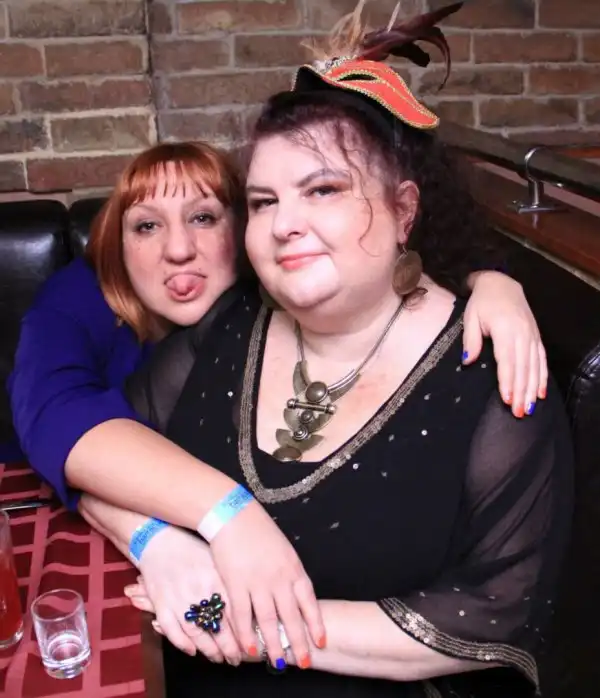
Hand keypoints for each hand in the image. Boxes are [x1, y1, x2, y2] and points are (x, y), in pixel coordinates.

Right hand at [125, 525, 242, 663]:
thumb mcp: (216, 559)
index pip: (233, 612)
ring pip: (196, 633)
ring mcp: (178, 598)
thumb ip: (229, 581)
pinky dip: (182, 643)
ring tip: (218, 659)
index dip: (242, 633)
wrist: (160, 538)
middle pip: (217, 627)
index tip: (250, 645)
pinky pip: (172, 629)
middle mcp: (199, 590)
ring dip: (208, 650)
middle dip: (228, 647)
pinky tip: (192, 650)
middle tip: (236, 658)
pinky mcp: (161, 602)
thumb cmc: (192, 548)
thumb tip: (248, 603)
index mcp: (215, 578)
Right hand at [210, 500, 324, 668]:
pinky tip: (249, 649)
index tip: (321, 641)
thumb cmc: (258, 531)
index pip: (309, 601)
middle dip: (299, 642)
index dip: (315, 623)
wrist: (234, 515)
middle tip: (304, 662)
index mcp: (293, 568)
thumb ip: (289, 572)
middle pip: (291, 617)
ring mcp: (257, 582)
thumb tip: (296, 595)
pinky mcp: (236, 584)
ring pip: (269, 621)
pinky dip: (246, 635)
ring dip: (274, 644)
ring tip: (279, 663)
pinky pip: (242, 616)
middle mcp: (279, 578)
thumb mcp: (283, 549)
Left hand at [463, 271, 546, 416]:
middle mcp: (522, 334)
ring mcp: (532, 335)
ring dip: (532, 389)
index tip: (507, 399)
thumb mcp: (470, 317)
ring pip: (534, 367)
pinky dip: (542, 377)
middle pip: (523, 368)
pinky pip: (542, 359)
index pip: (507, 360)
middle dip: (521, 392)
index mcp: (505, 329)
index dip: (508, 381)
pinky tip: (541, 392)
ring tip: (529, 408)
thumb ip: (470, 340)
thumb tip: (468, 361)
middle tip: (519, 413)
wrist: (500, 283)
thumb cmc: (482, 302)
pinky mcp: (536, 336)